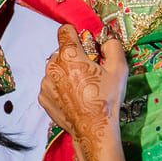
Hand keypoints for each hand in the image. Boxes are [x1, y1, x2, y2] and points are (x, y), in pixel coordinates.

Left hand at [37, 24, 127, 160]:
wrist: (93, 129)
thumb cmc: (106, 98)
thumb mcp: (119, 68)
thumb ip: (113, 46)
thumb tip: (105, 41)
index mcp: (69, 54)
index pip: (65, 30)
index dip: (76, 34)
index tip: (84, 43)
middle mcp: (52, 66)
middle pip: (61, 52)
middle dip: (73, 57)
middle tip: (88, 71)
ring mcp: (45, 83)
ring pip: (55, 70)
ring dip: (65, 73)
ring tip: (81, 88)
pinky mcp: (42, 97)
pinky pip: (50, 86)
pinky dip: (59, 88)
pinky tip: (73, 98)